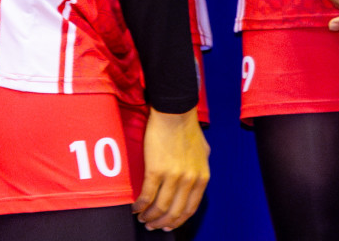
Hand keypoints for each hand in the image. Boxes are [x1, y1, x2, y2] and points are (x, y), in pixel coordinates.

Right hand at [134, 107, 208, 230]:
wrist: (175, 112)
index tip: (168, 226)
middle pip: (174, 212)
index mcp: (202, 176)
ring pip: (160, 208)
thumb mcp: (203, 152)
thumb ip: (200, 169)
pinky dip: (140, 206)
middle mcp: (190, 179)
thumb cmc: (188, 129)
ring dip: (149, 217)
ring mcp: (174, 176)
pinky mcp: (156, 170)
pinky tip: (135, 208)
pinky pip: (147, 196)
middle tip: (151, 226)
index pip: (190, 208)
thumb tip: (196, 181)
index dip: (177, 221)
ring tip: (142, 218)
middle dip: (161, 223)